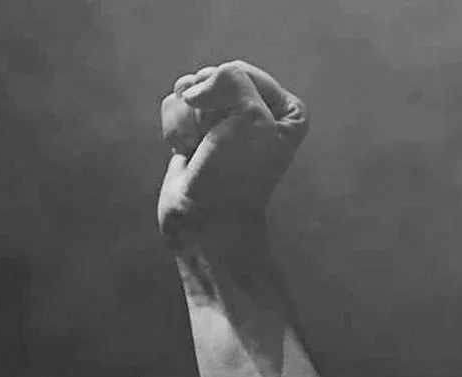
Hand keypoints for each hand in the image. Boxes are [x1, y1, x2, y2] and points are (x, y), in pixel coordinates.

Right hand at [157, 60, 307, 243]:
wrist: (207, 221)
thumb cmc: (236, 176)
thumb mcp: (250, 117)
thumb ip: (230, 78)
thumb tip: (192, 90)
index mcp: (286, 111)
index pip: (239, 70)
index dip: (226, 96)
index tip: (232, 132)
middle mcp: (259, 112)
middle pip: (212, 77)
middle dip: (204, 108)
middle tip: (215, 144)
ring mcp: (226, 121)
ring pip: (189, 89)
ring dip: (187, 120)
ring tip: (200, 149)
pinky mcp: (197, 131)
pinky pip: (174, 106)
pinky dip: (175, 130)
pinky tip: (187, 153)